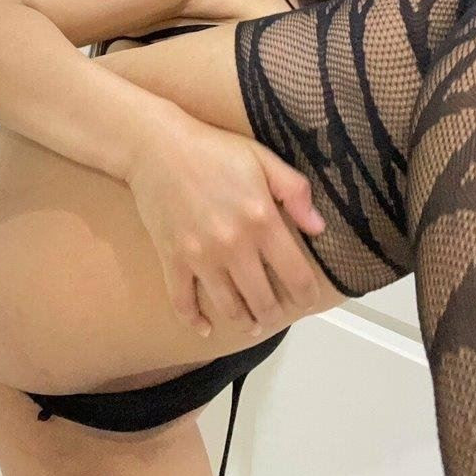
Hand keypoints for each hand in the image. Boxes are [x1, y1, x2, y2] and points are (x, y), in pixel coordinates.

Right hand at [125, 116, 325, 337]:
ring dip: (243, 321)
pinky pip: (183, 301)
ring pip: (228, 307)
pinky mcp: (172, 259)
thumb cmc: (213, 149)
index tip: (308, 300)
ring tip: (250, 324)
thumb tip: (318, 228)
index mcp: (262, 220)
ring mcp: (200, 256)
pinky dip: (194, 320)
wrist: (156, 147)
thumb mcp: (263, 159)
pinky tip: (205, 328)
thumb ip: (295, 192)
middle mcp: (234, 245)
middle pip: (262, 299)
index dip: (306, 295)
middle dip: (273, 313)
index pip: (295, 274)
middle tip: (276, 314)